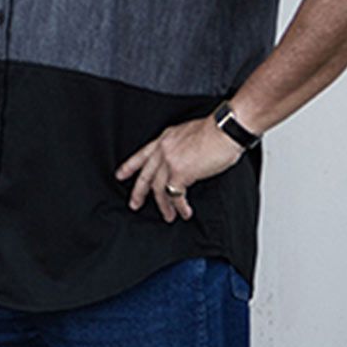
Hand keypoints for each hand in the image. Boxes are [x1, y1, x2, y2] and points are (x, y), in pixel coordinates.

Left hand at [116, 117, 244, 222]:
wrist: (225, 130)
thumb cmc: (215, 131)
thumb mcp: (188, 134)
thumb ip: (179, 146)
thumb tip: (182, 160)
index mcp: (164, 139)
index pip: (141, 154)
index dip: (129, 166)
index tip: (120, 175)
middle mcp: (163, 149)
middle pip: (145, 175)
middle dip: (138, 192)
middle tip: (134, 204)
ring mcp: (169, 161)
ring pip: (158, 188)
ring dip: (164, 205)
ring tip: (168, 216)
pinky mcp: (180, 173)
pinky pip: (175, 195)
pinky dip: (180, 206)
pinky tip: (184, 212)